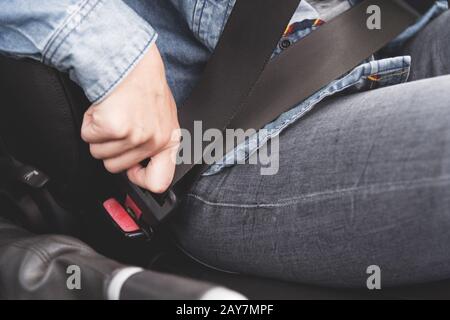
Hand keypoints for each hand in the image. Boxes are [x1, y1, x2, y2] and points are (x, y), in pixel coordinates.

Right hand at [81, 44, 179, 193]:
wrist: (131, 60)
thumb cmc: (144, 86)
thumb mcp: (162, 117)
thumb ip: (155, 143)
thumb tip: (142, 166)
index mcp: (168, 141)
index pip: (159, 182)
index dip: (139, 178)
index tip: (132, 168)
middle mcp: (154, 141)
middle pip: (115, 167)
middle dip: (110, 147)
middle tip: (118, 125)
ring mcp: (134, 135)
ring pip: (99, 153)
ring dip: (99, 134)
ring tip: (113, 113)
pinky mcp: (114, 127)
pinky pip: (88, 137)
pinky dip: (90, 122)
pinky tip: (104, 108)